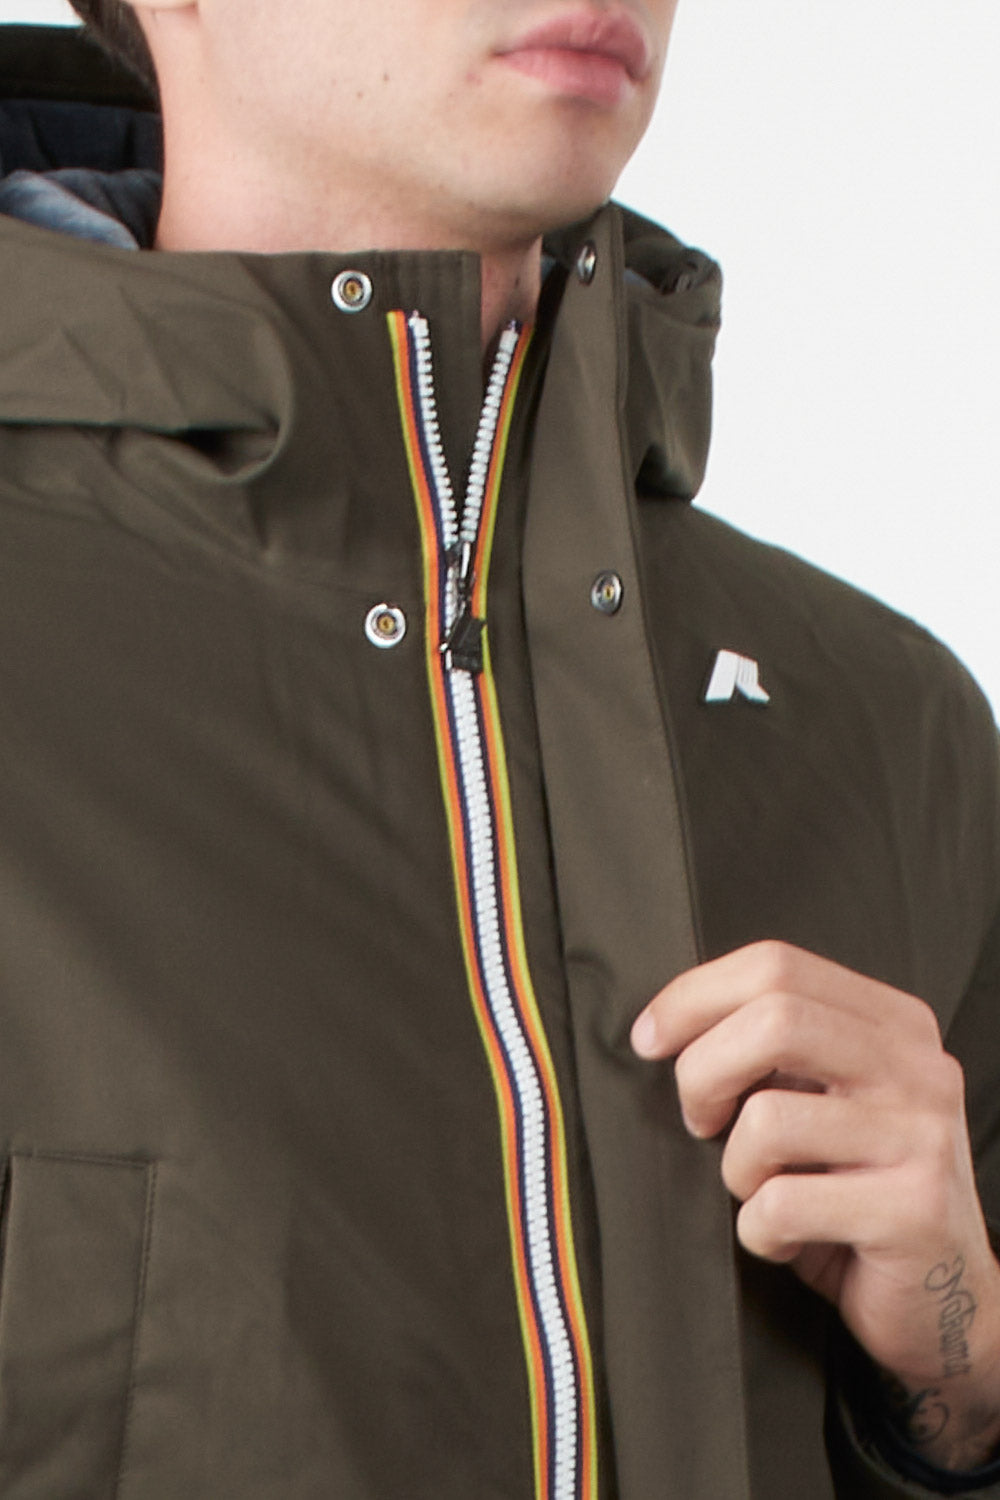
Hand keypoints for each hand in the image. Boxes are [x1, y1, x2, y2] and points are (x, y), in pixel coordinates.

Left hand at [630, 941, 999, 1470]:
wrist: (944, 1302)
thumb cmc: (858, 1194)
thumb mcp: (822, 1101)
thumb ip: (772, 1052)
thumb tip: (668, 1025)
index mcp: (893, 1023)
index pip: (778, 965)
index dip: (696, 996)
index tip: (650, 1038)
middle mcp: (918, 1067)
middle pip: (774, 1019)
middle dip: (702, 1071)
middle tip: (699, 1120)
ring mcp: (922, 1136)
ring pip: (768, 1118)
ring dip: (736, 1168)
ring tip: (762, 1191)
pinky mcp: (914, 1210)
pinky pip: (782, 1203)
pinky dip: (757, 1230)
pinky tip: (785, 1238)